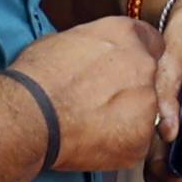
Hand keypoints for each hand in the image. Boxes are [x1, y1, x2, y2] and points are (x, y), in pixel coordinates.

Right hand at [17, 14, 166, 173]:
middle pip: (150, 79)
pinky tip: (93, 142)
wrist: (30, 115)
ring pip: (145, 114)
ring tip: (92, 125)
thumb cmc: (37, 78)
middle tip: (101, 102)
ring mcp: (146, 104)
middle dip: (131, 91)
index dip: (135, 58)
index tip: (123, 70)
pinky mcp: (140, 140)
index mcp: (124, 35)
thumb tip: (90, 55)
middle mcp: (143, 66)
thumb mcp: (64, 40)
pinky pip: (136, 144)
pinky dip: (119, 146)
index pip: (151, 42)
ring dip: (126, 120)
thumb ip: (93, 46)